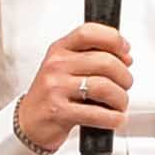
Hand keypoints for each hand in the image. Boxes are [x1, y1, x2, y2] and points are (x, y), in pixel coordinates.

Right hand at [11, 23, 133, 154]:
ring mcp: (56, 88)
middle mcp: (56, 65)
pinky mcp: (59, 112)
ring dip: (121, 98)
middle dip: (124, 76)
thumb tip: (125, 57)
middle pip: (105, 62)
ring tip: (119, 104)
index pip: (89, 32)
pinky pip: (97, 113)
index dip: (113, 39)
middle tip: (125, 85)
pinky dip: (114, 118)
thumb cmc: (52, 93)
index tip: (125, 51)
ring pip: (104, 87)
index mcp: (60, 50)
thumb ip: (92, 57)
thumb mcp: (65, 67)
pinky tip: (115, 118)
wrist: (29, 121)